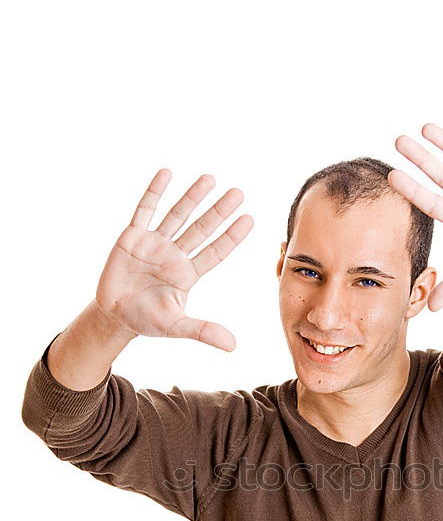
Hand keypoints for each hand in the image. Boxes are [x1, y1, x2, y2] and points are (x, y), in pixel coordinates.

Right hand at [94, 169, 253, 350]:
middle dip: (218, 211)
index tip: (249, 219)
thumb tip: (233, 346)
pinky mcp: (132, 237)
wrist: (115, 315)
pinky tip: (167, 173)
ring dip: (192, 197)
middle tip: (238, 193)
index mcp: (188, 273)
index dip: (231, 237)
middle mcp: (175, 254)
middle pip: (201, 228)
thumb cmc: (148, 319)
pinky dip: (155, 193)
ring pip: (177, 215)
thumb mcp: (176, 326)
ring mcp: (154, 243)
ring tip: (210, 178)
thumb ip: (203, 331)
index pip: (215, 251)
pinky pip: (145, 211)